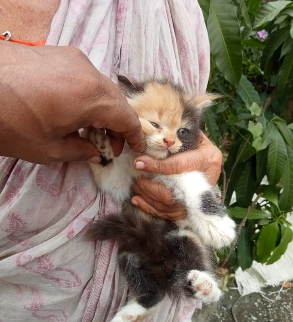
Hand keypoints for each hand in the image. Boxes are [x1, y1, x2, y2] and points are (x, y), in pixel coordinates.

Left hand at [0, 42, 143, 163]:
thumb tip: (95, 153)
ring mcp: (72, 59)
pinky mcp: (57, 53)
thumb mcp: (49, 149)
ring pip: (101, 87)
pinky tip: (74, 111)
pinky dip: (87, 96)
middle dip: (117, 125)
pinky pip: (83, 76)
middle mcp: (87, 72)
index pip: (126, 118)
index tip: (135, 149)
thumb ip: (80, 151)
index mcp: (91, 97)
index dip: (135, 137)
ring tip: (90, 131)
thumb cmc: (10, 123)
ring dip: (102, 110)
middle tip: (109, 146)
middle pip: (116, 100)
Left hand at [132, 133, 222, 219]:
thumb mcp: (195, 137)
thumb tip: (154, 135)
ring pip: (167, 205)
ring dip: (147, 197)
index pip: (177, 166)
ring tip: (136, 186)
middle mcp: (206, 181)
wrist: (212, 163)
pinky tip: (137, 200)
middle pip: (171, 192)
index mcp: (208, 159)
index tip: (138, 163)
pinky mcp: (190, 209)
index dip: (156, 166)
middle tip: (136, 179)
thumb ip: (179, 136)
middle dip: (149, 187)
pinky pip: (167, 214)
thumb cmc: (200, 146)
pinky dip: (150, 208)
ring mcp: (198, 199)